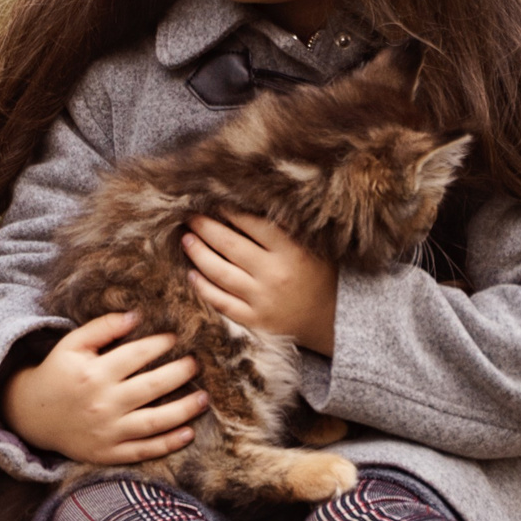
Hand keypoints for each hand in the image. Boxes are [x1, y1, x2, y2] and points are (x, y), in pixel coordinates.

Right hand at [0, 311, 208, 464]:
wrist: (33, 415)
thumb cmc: (57, 373)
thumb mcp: (72, 344)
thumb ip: (102, 327)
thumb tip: (136, 315)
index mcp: (93, 373)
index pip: (136, 355)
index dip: (160, 345)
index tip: (178, 337)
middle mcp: (102, 403)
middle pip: (151, 387)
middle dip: (179, 374)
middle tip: (197, 364)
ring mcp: (107, 431)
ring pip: (153, 422)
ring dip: (183, 410)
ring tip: (204, 398)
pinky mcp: (108, 453)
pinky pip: (144, 450)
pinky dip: (168, 444)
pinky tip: (188, 433)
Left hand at [184, 211, 339, 354]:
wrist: (334, 322)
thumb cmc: (320, 276)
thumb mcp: (312, 246)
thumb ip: (285, 226)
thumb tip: (246, 198)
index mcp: (293, 251)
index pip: (250, 222)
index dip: (227, 208)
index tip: (211, 198)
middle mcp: (275, 275)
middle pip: (228, 244)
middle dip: (203, 226)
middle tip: (188, 213)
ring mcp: (263, 300)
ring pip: (218, 272)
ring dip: (197, 252)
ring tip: (186, 238)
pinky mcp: (255, 322)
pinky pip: (220, 302)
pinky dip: (202, 287)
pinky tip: (191, 274)